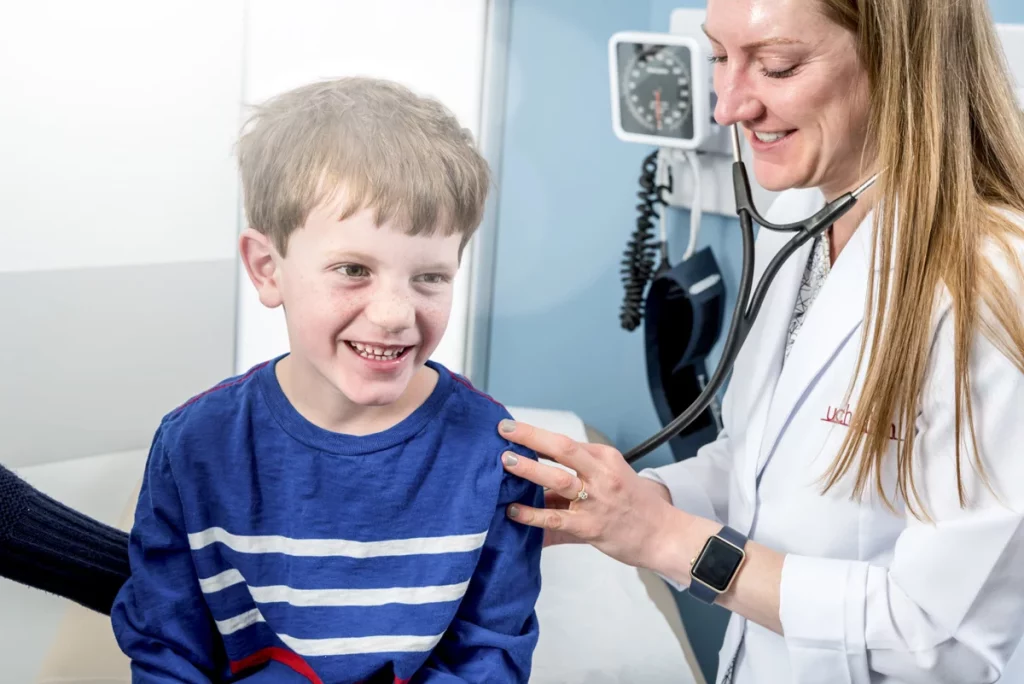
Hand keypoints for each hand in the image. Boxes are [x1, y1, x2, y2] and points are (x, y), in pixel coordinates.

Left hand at [498, 419, 689, 570]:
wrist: (664, 535)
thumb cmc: (635, 506)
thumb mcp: (611, 478)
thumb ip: (578, 475)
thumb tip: (539, 479)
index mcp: (605, 457)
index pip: (565, 441)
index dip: (536, 434)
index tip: (511, 428)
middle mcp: (601, 474)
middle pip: (562, 448)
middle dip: (530, 437)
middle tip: (504, 431)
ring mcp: (597, 500)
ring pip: (558, 479)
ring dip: (529, 469)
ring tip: (506, 461)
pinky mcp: (591, 527)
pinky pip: (556, 519)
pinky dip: (532, 514)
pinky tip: (513, 510)